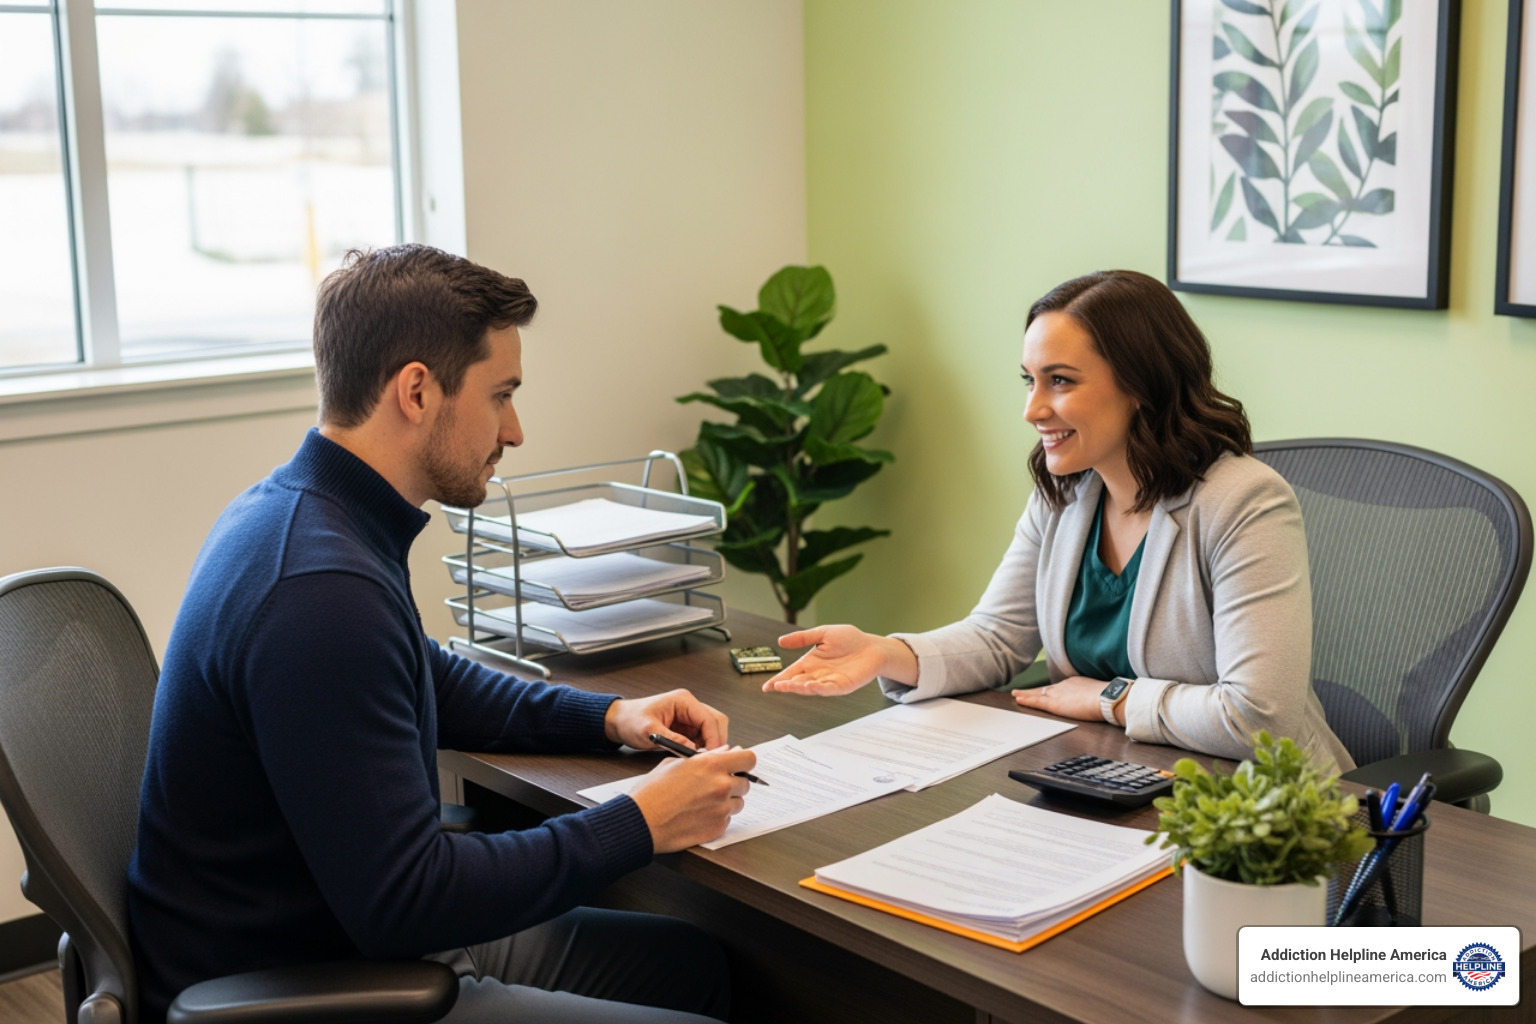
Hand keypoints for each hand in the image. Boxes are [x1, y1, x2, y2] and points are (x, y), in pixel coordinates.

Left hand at [604, 689, 727, 749]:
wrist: (619, 721)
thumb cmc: (630, 720)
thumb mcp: (649, 731)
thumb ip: (672, 740)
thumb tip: (692, 749)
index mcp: (683, 701)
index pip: (709, 719)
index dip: (713, 738)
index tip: (711, 756)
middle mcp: (689, 706)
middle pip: (716, 722)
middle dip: (716, 741)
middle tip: (709, 759)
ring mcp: (689, 717)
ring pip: (712, 730)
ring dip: (709, 745)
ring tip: (699, 759)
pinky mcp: (686, 727)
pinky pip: (702, 737)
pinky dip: (702, 747)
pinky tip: (693, 756)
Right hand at [628, 746, 757, 851]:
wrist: (641, 821)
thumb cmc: (652, 792)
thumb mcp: (674, 763)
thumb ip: (704, 757)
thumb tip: (724, 752)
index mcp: (711, 765)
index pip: (749, 759)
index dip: (744, 762)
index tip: (739, 765)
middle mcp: (721, 785)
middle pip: (745, 782)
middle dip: (734, 783)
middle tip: (717, 786)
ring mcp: (721, 808)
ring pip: (738, 802)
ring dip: (727, 801)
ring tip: (704, 802)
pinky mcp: (718, 827)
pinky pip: (728, 819)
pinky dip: (718, 817)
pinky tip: (699, 815)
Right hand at [761, 625, 915, 695]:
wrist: (872, 646)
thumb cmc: (850, 640)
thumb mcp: (822, 634)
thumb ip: (802, 638)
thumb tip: (780, 641)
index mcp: (811, 662)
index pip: (790, 673)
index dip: (778, 680)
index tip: (767, 686)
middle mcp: (818, 674)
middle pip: (798, 682)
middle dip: (786, 685)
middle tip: (776, 686)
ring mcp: (829, 681)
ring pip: (810, 688)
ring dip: (799, 688)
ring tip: (788, 686)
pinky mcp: (842, 685)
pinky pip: (828, 689)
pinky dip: (818, 688)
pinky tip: (810, 685)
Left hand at [1011, 676, 1112, 722]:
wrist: (1107, 698)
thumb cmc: (1109, 698)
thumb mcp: (1099, 694)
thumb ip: (1095, 697)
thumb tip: (1102, 702)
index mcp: (1075, 683)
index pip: (1059, 687)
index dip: (1050, 690)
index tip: (1045, 691)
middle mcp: (1064, 685)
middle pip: (1046, 689)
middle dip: (1034, 690)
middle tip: (1023, 691)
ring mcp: (1058, 694)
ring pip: (1038, 693)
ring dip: (1026, 694)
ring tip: (1016, 694)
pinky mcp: (1054, 704)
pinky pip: (1036, 701)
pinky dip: (1026, 699)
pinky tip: (1018, 699)